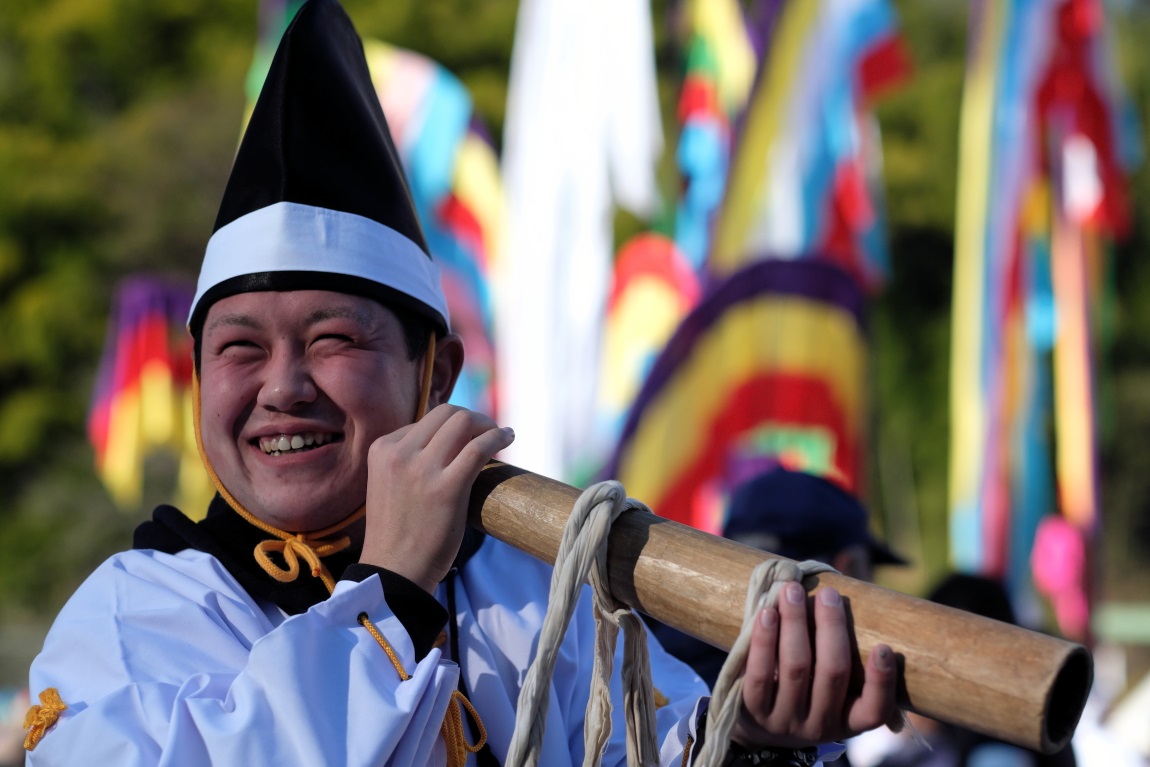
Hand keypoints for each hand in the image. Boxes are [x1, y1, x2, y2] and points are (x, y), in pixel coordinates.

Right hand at [361, 404, 513, 591]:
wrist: (395, 572)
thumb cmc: (397, 534)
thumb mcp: (390, 484)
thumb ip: (409, 461)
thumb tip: (452, 443)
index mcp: (382, 449)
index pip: (425, 421)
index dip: (450, 428)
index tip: (466, 439)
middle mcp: (399, 453)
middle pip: (446, 414)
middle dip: (472, 418)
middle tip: (487, 431)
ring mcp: (421, 469)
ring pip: (463, 423)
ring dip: (487, 424)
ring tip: (500, 435)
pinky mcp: (446, 487)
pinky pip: (479, 448)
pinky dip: (498, 437)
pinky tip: (508, 438)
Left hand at [732, 582, 898, 748]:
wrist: (758, 724)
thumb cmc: (806, 687)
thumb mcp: (831, 679)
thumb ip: (844, 639)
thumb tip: (853, 562)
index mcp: (849, 719)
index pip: (874, 710)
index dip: (882, 681)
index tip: (885, 647)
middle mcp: (820, 725)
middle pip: (832, 673)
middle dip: (831, 628)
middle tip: (828, 592)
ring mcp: (786, 720)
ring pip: (796, 669)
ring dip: (795, 624)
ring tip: (792, 590)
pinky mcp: (753, 712)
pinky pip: (760, 674)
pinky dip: (764, 641)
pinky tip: (767, 614)